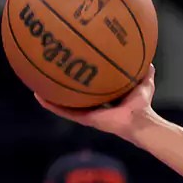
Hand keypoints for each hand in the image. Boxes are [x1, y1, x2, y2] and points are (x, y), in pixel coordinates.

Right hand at [34, 65, 156, 139]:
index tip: (68, 67)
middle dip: (60, 86)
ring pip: (64, 105)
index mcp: (103, 100)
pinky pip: (65, 112)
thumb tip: (148, 60)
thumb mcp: (143, 84)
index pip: (87, 88)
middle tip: (47, 73)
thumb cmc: (142, 106)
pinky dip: (52, 105)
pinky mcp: (85, 119)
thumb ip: (144, 73)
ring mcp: (87, 114)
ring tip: (34, 85)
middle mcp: (92, 107)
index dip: (78, 78)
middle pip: (72, 96)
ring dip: (49, 96)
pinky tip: (39, 96)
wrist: (140, 121)